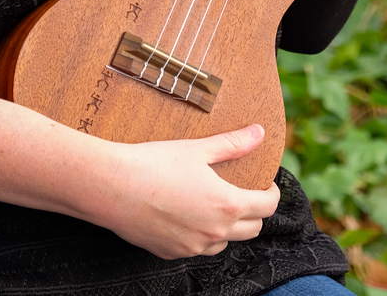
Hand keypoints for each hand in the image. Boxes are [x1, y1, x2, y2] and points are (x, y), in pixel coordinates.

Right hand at [93, 125, 280, 259]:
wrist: (114, 187)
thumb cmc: (155, 163)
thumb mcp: (197, 149)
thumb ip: (233, 144)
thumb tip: (259, 134)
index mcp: (226, 205)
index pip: (267, 207)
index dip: (272, 193)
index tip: (266, 183)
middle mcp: (215, 233)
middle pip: (252, 229)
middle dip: (254, 210)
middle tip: (244, 191)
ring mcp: (193, 247)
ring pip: (225, 242)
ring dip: (228, 226)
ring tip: (214, 203)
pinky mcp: (172, 253)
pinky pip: (197, 248)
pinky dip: (200, 234)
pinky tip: (186, 214)